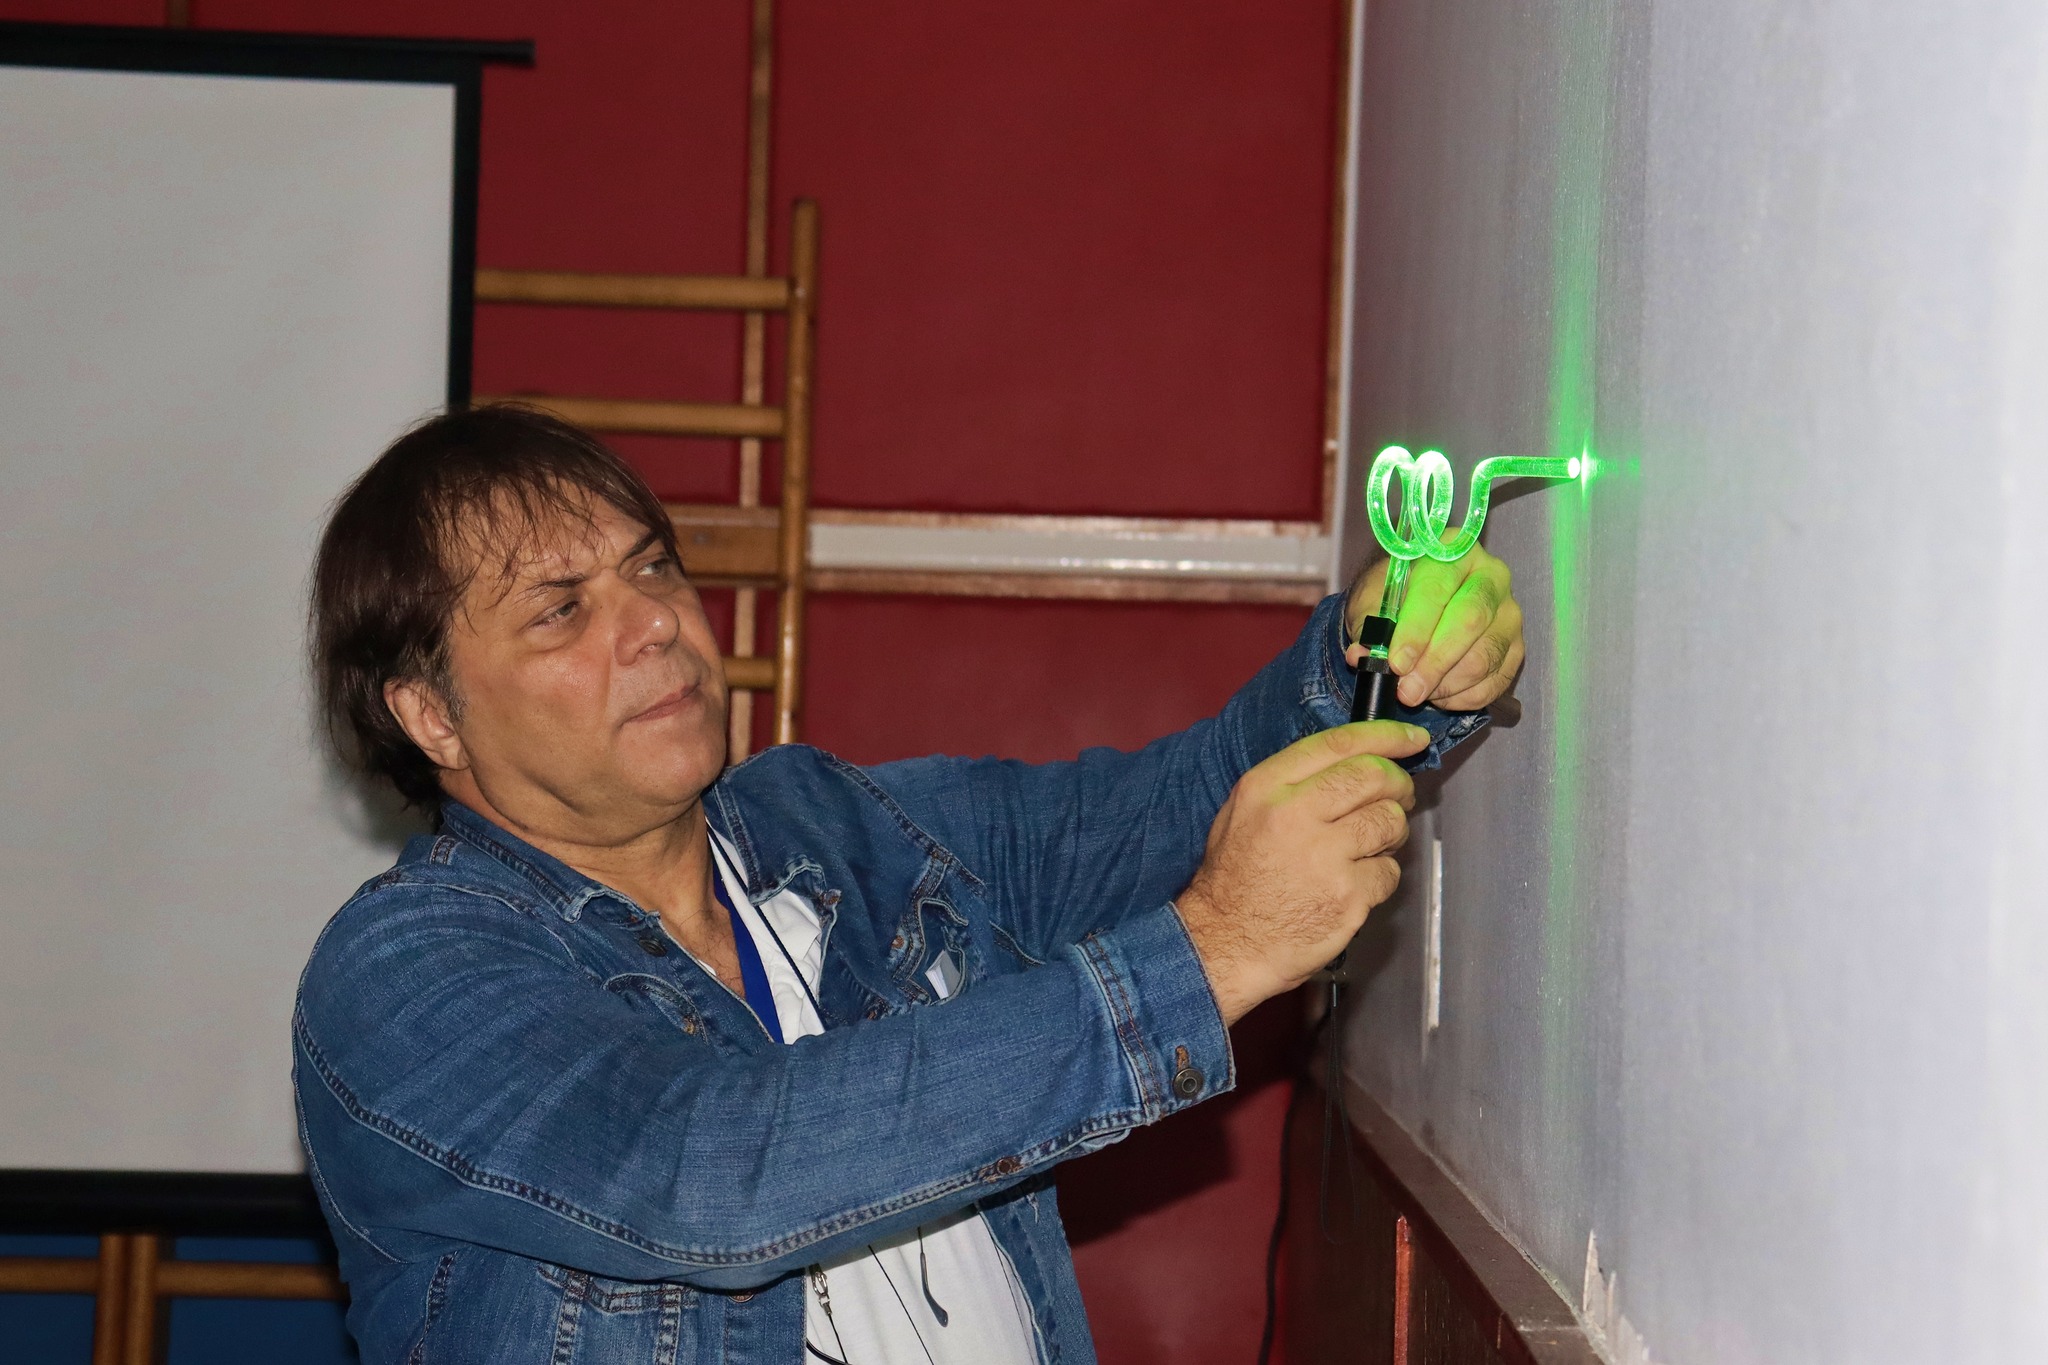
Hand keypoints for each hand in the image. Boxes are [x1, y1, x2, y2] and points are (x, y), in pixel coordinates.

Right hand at [1174, 721, 1424, 1024]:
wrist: (1225, 943)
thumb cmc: (1236, 877)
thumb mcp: (1242, 811)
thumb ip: (1292, 782)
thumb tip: (1358, 760)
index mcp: (1266, 788)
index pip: (1338, 745)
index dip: (1385, 736)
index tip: (1412, 738)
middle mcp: (1295, 816)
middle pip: (1374, 777)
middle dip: (1398, 783)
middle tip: (1400, 795)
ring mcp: (1325, 859)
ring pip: (1389, 822)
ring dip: (1392, 830)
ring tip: (1371, 843)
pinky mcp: (1348, 898)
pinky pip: (1388, 871)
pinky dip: (1381, 875)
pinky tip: (1356, 883)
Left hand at [1342, 545, 1523, 710]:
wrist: (1418, 606)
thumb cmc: (1396, 598)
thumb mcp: (1373, 601)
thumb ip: (1370, 625)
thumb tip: (1364, 655)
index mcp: (1454, 551)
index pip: (1438, 589)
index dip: (1416, 629)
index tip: (1396, 662)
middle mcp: (1491, 576)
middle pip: (1469, 622)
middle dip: (1433, 663)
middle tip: (1407, 691)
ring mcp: (1509, 613)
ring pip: (1484, 657)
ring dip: (1446, 685)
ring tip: (1416, 693)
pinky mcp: (1516, 647)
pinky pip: (1496, 681)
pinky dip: (1463, 697)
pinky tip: (1438, 695)